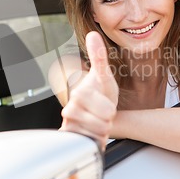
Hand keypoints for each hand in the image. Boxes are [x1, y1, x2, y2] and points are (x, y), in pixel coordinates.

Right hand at [59, 31, 118, 150]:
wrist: (93, 109)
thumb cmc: (99, 93)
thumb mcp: (104, 75)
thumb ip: (99, 56)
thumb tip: (93, 34)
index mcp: (78, 93)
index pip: (106, 111)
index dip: (110, 109)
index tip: (104, 103)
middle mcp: (70, 109)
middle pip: (102, 124)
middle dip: (106, 121)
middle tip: (101, 113)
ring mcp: (69, 124)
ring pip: (97, 135)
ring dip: (101, 131)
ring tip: (97, 122)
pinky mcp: (69, 137)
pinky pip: (89, 144)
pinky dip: (94, 141)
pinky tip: (91, 132)